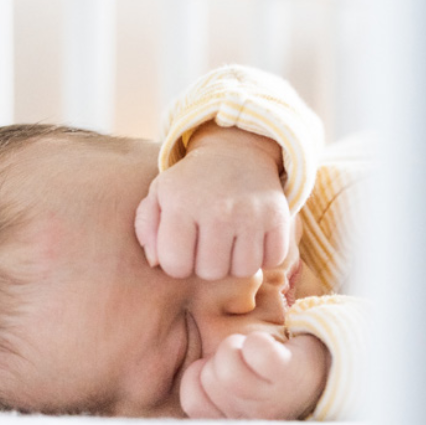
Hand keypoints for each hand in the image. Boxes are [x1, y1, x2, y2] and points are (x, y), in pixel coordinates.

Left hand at [135, 123, 289, 278]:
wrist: (237, 152)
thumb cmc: (193, 182)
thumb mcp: (160, 193)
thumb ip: (147, 227)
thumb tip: (155, 262)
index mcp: (181, 205)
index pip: (176, 266)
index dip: (178, 263)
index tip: (184, 247)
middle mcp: (218, 210)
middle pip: (211, 272)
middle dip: (207, 264)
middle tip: (209, 244)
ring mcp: (251, 213)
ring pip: (244, 270)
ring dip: (237, 263)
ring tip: (231, 243)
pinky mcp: (278, 216)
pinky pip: (273, 259)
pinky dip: (265, 255)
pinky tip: (254, 239)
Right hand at [179, 332, 329, 419]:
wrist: (318, 370)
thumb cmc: (264, 376)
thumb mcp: (230, 390)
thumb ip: (204, 388)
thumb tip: (184, 367)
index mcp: (231, 420)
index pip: (193, 397)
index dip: (202, 374)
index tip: (224, 371)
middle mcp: (249, 417)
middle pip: (209, 376)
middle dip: (222, 358)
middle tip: (245, 362)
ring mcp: (270, 399)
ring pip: (227, 361)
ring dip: (238, 346)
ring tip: (256, 354)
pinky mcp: (288, 374)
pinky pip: (255, 349)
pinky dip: (259, 342)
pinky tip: (272, 351)